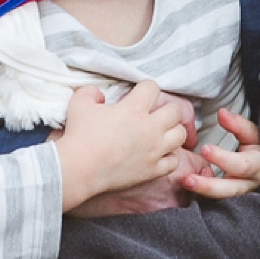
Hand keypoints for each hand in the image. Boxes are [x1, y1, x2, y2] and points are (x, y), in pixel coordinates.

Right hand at [53, 81, 192, 213]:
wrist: (79, 169)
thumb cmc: (79, 135)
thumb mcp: (79, 103)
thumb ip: (91, 92)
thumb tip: (101, 95)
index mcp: (134, 109)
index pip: (152, 87)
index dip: (145, 88)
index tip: (139, 94)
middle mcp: (150, 128)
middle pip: (175, 111)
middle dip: (165, 108)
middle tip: (154, 113)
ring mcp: (154, 151)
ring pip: (180, 135)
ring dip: (172, 131)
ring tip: (161, 133)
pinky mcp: (152, 170)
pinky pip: (173, 162)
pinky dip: (168, 157)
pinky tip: (157, 155)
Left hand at [176, 107, 259, 201]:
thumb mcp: (254, 135)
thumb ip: (238, 125)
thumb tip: (221, 113)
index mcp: (259, 166)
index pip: (242, 165)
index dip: (223, 158)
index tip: (205, 149)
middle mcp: (252, 185)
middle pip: (231, 189)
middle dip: (209, 186)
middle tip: (188, 179)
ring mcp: (244, 197)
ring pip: (224, 200)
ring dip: (204, 194)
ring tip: (186, 184)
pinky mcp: (236, 205)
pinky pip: (220, 205)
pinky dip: (205, 199)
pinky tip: (191, 191)